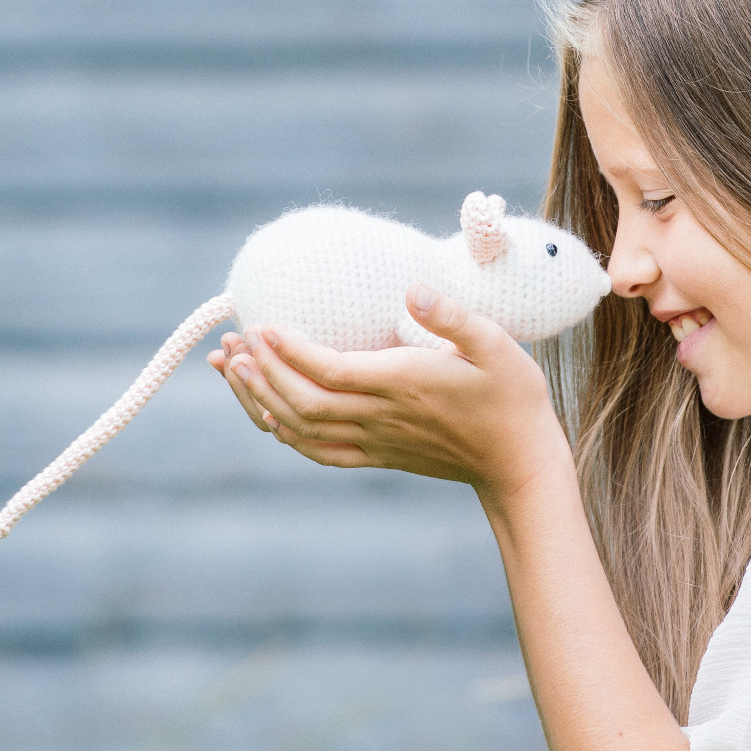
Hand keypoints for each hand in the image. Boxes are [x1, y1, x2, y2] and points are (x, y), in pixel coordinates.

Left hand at [219, 282, 572, 508]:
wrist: (518, 462)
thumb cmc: (511, 397)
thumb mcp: (497, 345)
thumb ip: (453, 316)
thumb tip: (412, 287)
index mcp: (402, 384)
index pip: (329, 370)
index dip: (288, 351)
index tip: (260, 325)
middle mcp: (380, 417)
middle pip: (301, 402)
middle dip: (259, 374)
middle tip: (232, 341)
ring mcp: (375, 442)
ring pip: (299, 430)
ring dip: (260, 401)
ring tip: (233, 370)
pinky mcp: (377, 457)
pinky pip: (317, 451)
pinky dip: (283, 433)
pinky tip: (266, 412)